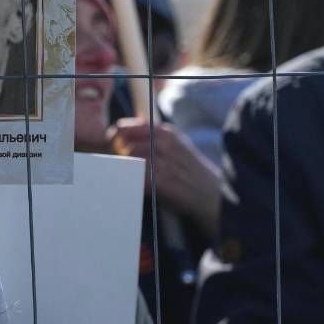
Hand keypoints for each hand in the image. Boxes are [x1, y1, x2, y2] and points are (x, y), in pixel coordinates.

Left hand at [110, 118, 221, 237]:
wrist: (211, 195)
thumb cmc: (188, 171)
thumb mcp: (174, 146)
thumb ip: (150, 139)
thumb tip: (117, 138)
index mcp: (164, 132)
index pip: (122, 128)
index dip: (113, 140)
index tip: (113, 150)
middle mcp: (163, 143)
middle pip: (121, 144)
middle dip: (115, 156)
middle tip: (117, 167)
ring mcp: (162, 161)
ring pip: (126, 160)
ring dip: (121, 169)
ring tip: (126, 178)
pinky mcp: (161, 181)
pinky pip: (134, 178)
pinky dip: (128, 182)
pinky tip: (133, 187)